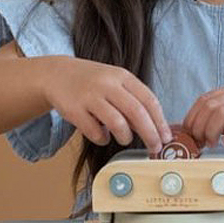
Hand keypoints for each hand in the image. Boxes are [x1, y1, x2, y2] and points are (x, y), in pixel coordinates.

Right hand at [38, 57, 172, 153]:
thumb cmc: (93, 82)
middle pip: (137, 113)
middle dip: (150, 134)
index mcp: (122, 76)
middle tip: (155, 148)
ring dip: (126, 137)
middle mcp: (108, 84)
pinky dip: (103, 139)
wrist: (57, 74)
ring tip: (125, 139)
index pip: (149, 100)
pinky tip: (102, 136)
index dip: (160, 121)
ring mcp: (90, 96)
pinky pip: (95, 132)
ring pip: (117, 123)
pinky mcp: (74, 110)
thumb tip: (154, 127)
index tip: (166, 137)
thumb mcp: (115, 82)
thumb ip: (133, 100)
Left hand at [183, 83, 223, 154]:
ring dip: (211, 131)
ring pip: (222, 112)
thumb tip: (196, 130)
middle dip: (199, 127)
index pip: (204, 99)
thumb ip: (221, 121)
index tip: (189, 135)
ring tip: (213, 144)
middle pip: (210, 105)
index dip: (192, 118)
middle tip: (199, 142)